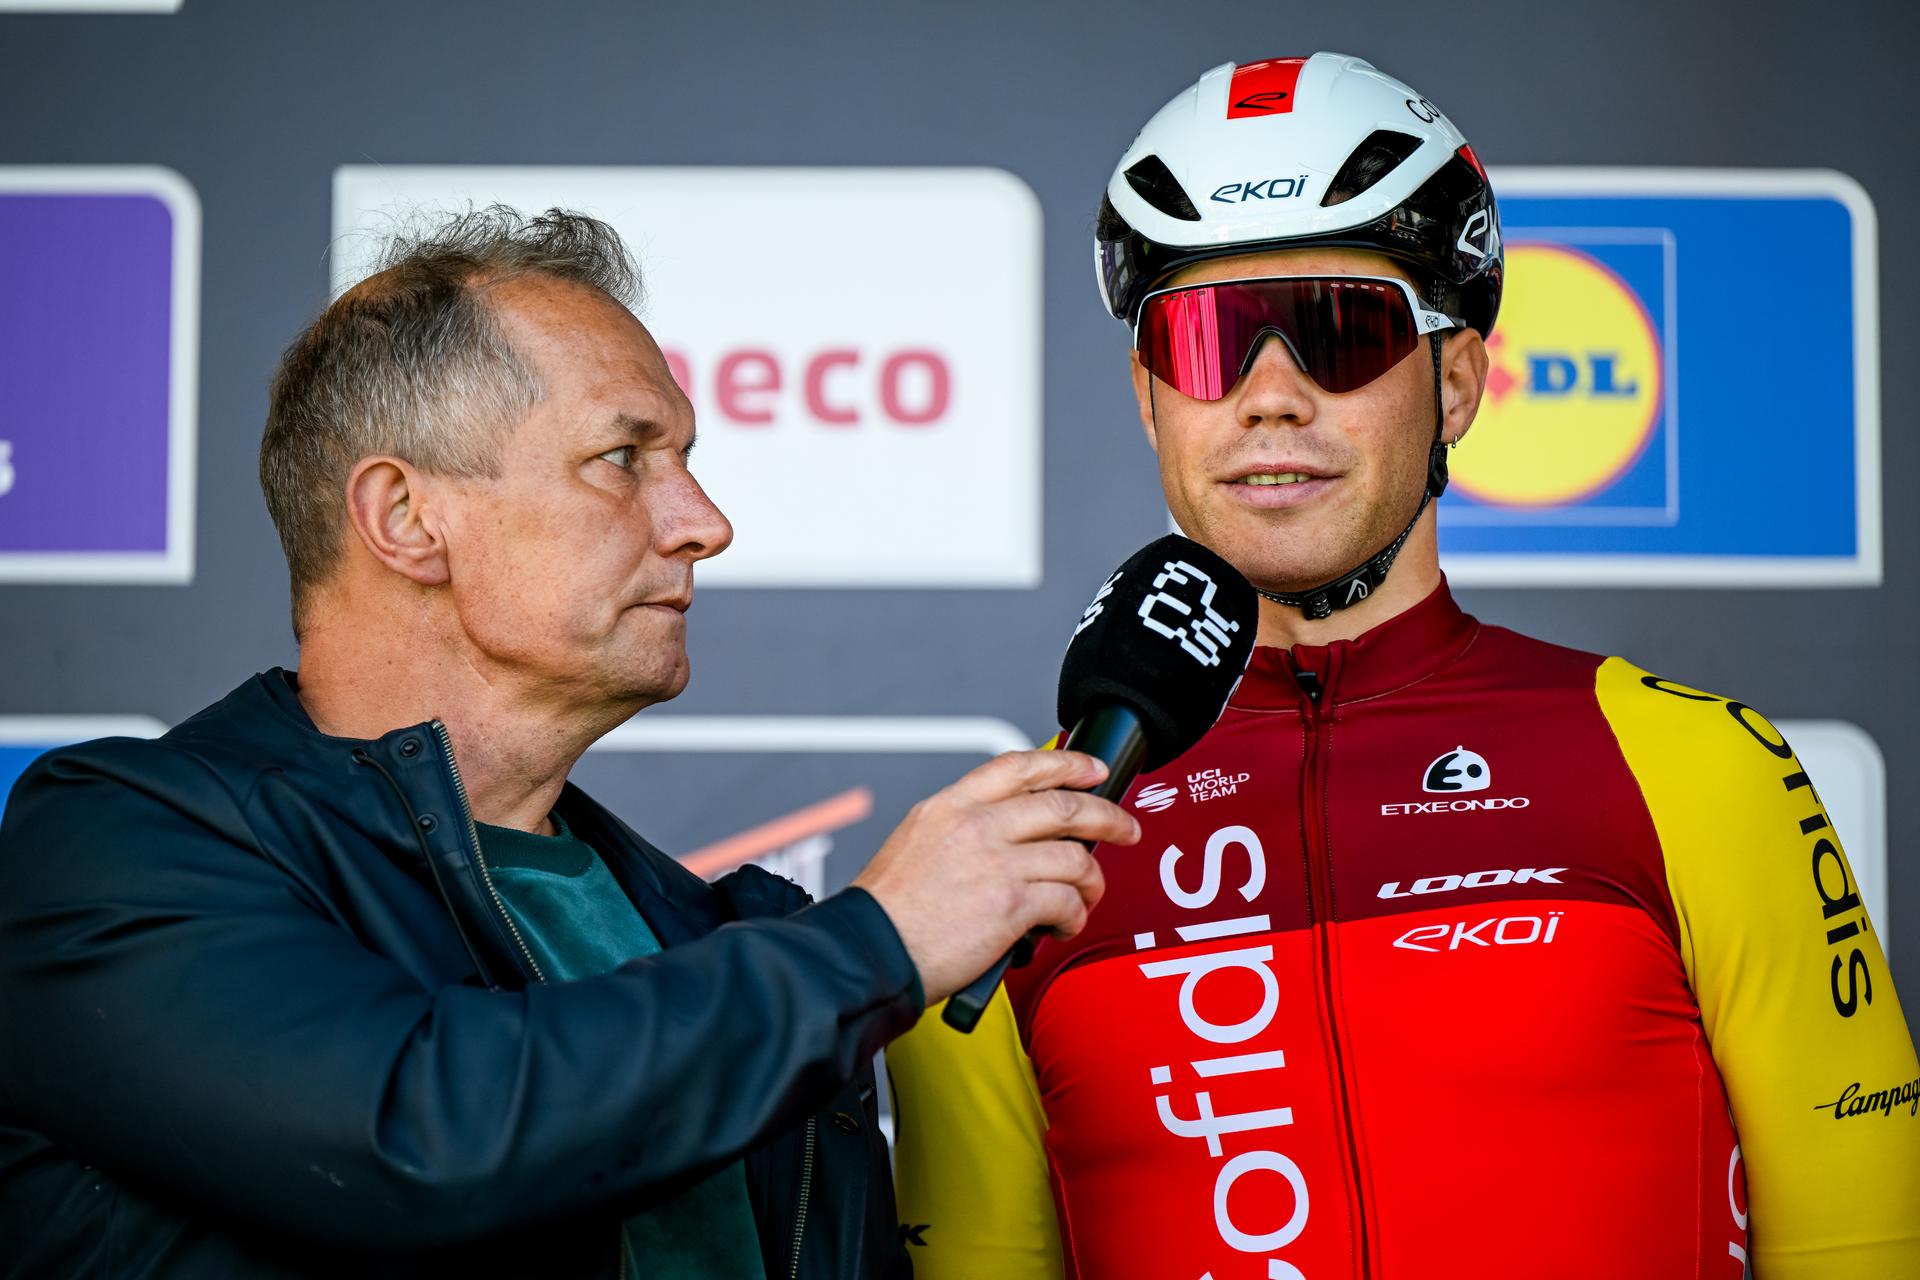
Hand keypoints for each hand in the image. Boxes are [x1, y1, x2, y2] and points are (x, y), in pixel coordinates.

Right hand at [851, 750, 1138, 1003]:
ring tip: (1086, 896)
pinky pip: (1066, 901)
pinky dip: (1073, 916)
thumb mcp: (915, 844)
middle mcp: (974, 826)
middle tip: (1125, 829)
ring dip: (1091, 880)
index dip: (1065, 763)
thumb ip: (962, 831)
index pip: (1017, 766)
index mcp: (948, 806)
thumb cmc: (888, 912)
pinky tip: (1062, 925)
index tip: (1092, 770)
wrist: (868, 950)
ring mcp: (995, 862)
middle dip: (1107, 817)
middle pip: (1061, 806)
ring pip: (1073, 857)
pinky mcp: (1010, 903)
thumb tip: (1013, 837)